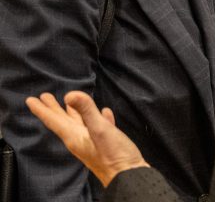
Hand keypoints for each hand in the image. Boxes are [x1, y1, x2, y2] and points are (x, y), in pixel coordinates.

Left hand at [26, 91, 148, 186]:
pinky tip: (104, 112)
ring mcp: (92, 142)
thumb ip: (87, 111)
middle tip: (44, 97)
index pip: (54, 120)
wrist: (128, 175)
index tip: (30, 100)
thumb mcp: (100, 130)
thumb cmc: (114, 156)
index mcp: (75, 136)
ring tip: (68, 103)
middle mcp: (80, 139)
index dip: (42, 109)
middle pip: (63, 121)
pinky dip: (98, 117)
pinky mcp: (106, 144)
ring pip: (79, 123)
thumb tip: (70, 94)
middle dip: (53, 109)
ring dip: (72, 112)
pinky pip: (98, 127)